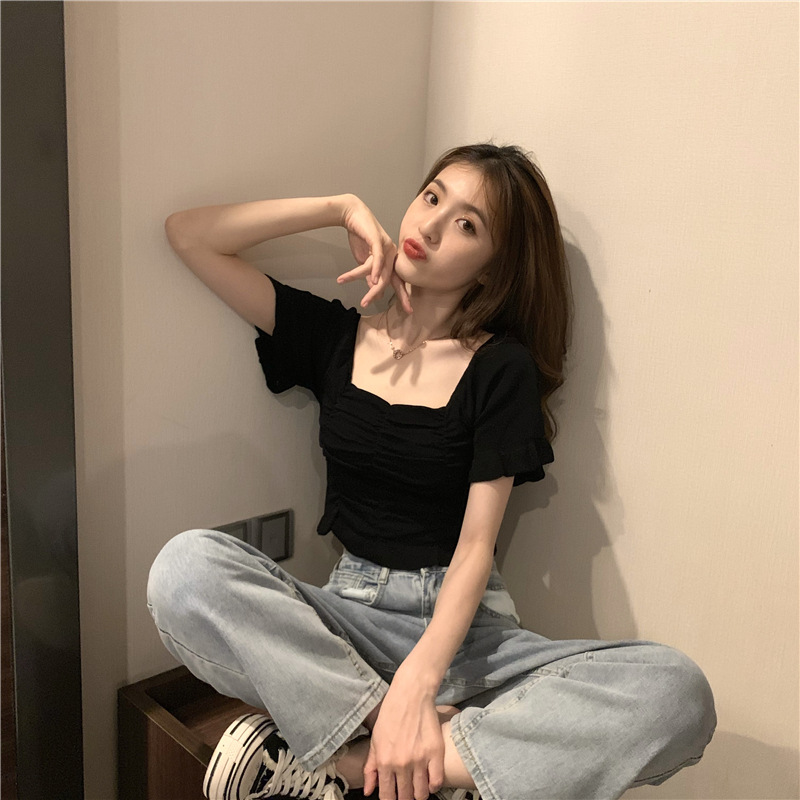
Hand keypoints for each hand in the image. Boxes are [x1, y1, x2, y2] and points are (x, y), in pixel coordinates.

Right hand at [336, 195, 412, 312]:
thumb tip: (374, 288)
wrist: (352, 215)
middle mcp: (392, 253)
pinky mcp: (377, 239)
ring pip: (382, 272)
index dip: (403, 294)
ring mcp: (386, 246)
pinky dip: (376, 269)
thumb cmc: (359, 236)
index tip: (409, 309)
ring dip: (372, 288)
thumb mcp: (364, 260)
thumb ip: (370, 274)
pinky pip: (378, 257)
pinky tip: (374, 280)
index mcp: (390, 259)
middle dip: (399, 296)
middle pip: (393, 279)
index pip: (398, 279)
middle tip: (407, 310)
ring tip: (364, 301)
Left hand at [363, 679, 443, 799]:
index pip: (387, 796)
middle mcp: (402, 764)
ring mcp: (420, 760)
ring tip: (417, 785)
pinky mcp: (436, 753)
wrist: (411, 695)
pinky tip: (429, 778)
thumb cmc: (390, 715)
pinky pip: (437, 782)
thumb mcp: (375, 740)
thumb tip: (369, 791)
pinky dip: (433, 785)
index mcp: (385, 762)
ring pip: (421, 794)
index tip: (393, 797)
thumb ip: (371, 768)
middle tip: (406, 790)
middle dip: (404, 797)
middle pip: (405, 797)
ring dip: (418, 793)